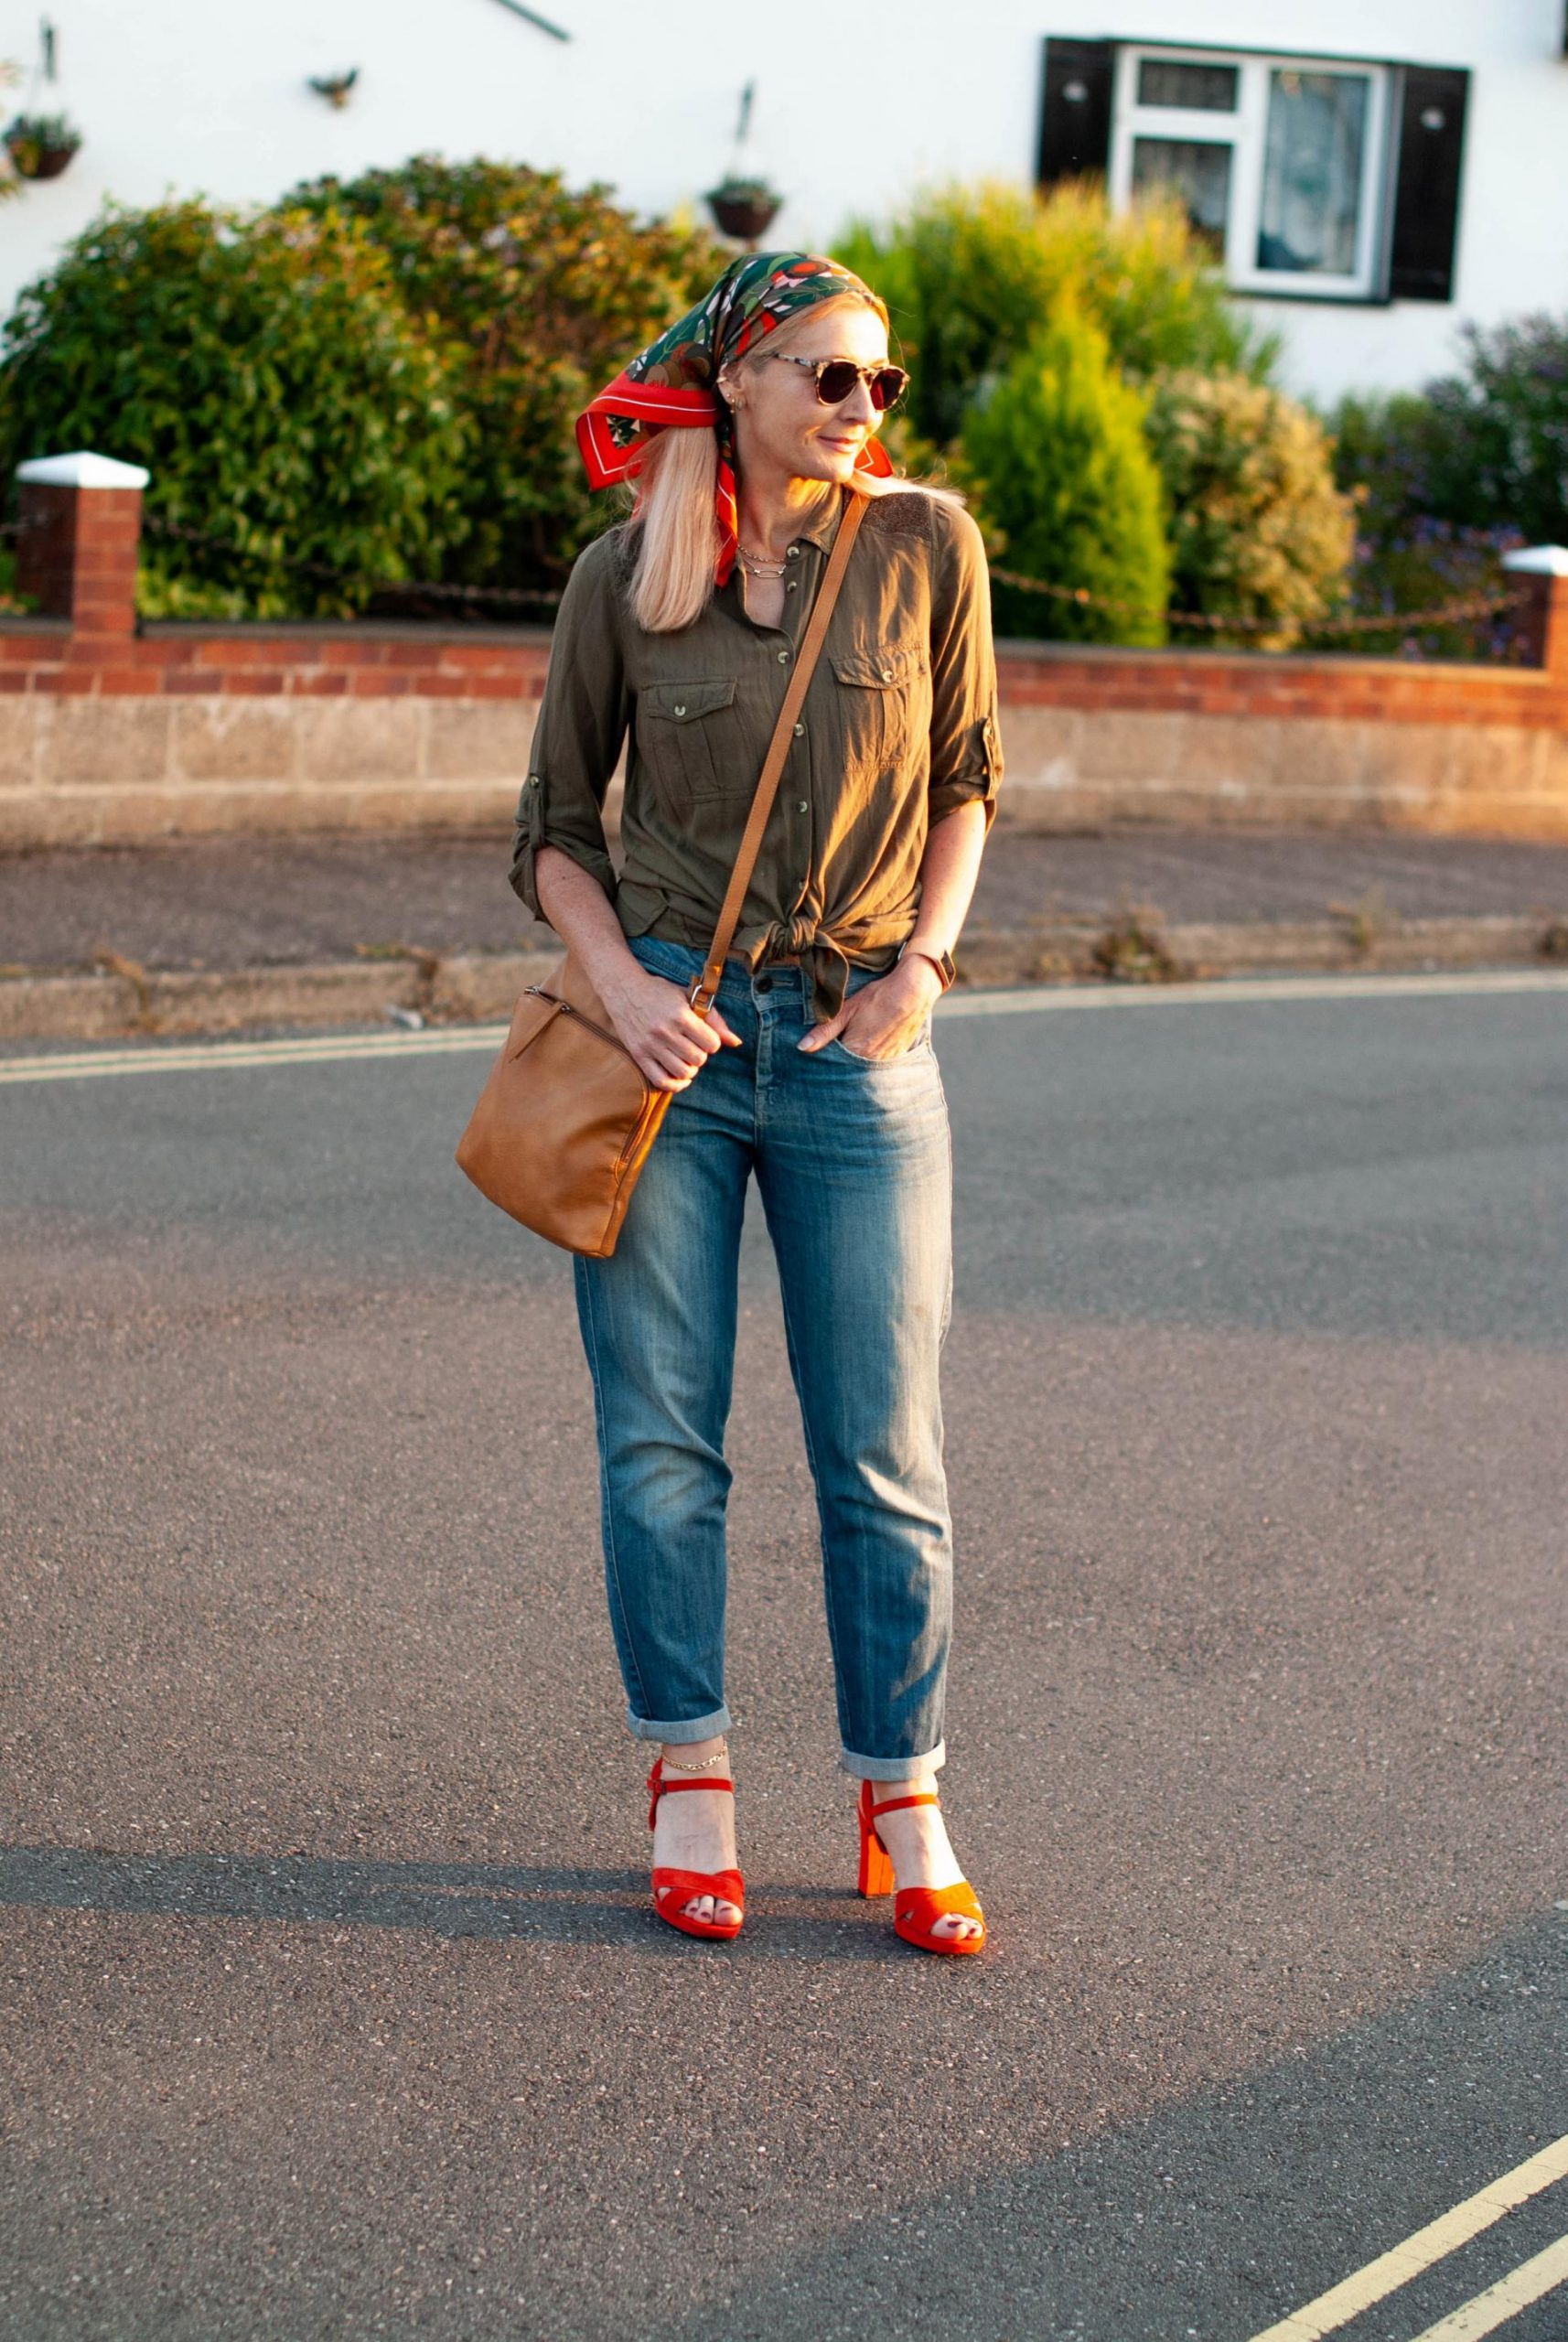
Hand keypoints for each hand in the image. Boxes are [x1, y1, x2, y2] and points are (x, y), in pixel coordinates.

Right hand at [601, 964, 742, 1091]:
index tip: (705, 1036)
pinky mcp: (638, 1055)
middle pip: (698, 1059)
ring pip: (682, 1072)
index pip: (712, 1044)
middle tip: (694, 1046)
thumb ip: (714, 1019)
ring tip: (686, 1059)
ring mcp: (650, 1045)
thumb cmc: (660, 992)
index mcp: (680, 1015)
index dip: (712, 1042)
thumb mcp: (688, 997)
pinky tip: (680, 1078)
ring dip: (689, 1069)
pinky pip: (660, 1081)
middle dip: (701, 1055)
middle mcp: (665, 1031)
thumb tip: (735, 1042)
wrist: (624, 989)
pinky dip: (675, 1085)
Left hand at [797, 955, 941, 1061]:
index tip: (817, 1054)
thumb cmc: (877, 998)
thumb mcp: (847, 1010)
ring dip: (854, 1063)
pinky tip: (868, 1046)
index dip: (824, 1059)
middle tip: (834, 1050)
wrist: (913, 992)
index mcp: (856, 1051)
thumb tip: (801, 1047)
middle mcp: (871, 1062)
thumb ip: (824, 1032)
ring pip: (862, 1069)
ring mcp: (885, 1061)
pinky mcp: (896, 1057)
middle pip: (848, 1070)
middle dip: (838, 1064)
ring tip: (852, 1046)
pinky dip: (869, 1059)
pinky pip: (877, 1065)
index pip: (832, 1065)